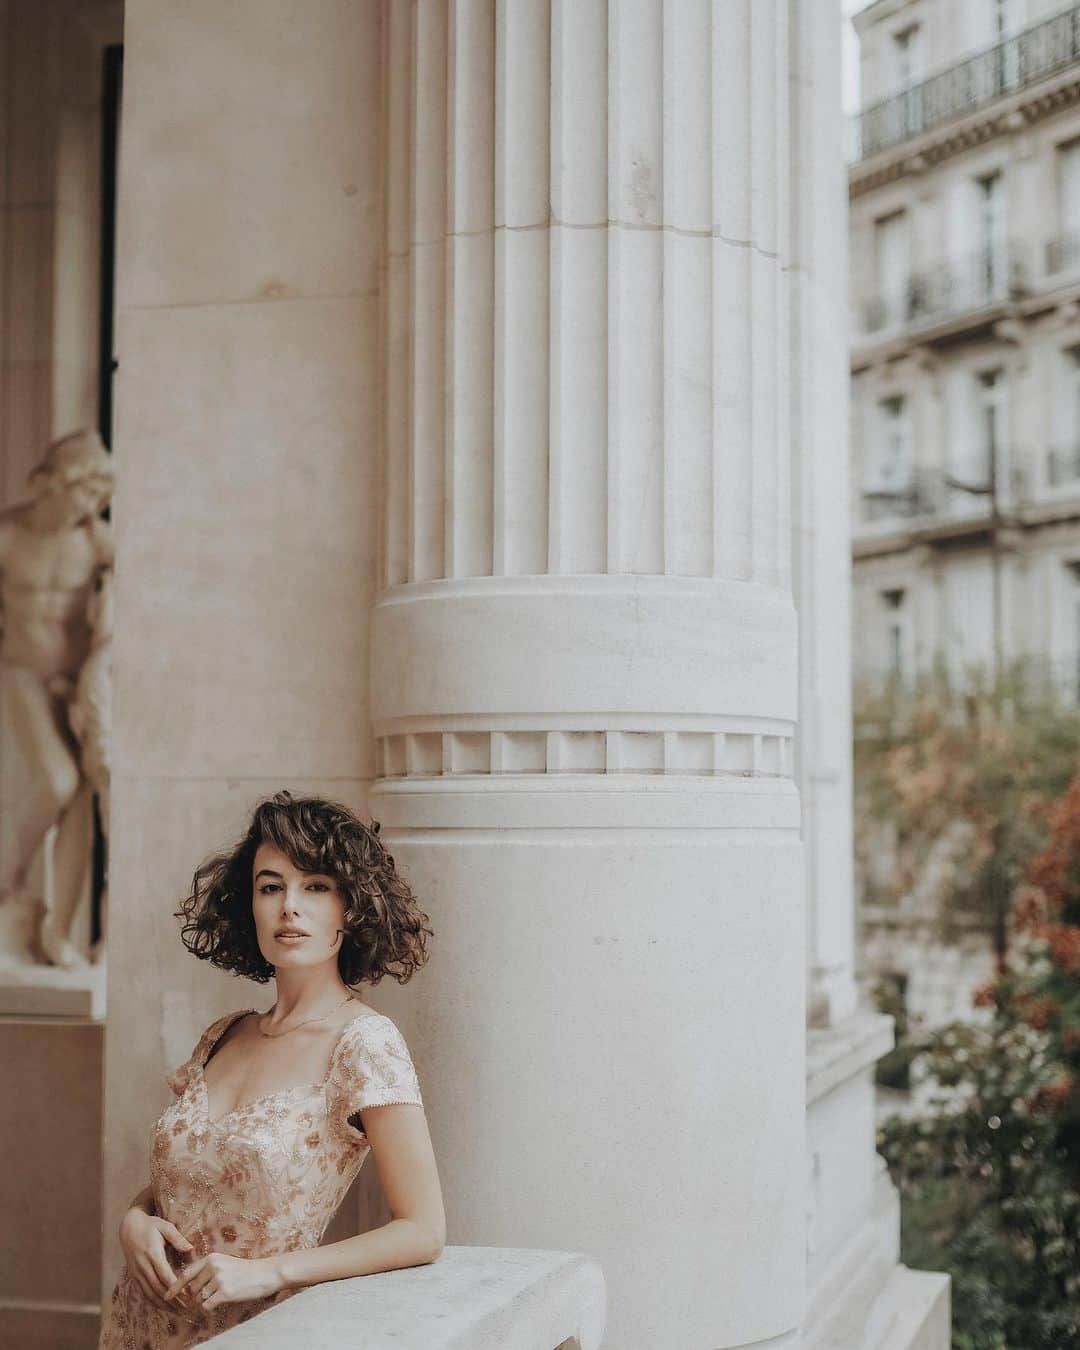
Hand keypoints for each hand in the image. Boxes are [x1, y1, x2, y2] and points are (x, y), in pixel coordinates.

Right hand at [118, 1208, 194, 1314]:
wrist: (129, 1228)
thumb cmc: (151, 1225)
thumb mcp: (165, 1226)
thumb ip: (177, 1238)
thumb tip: (190, 1248)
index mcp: (152, 1253)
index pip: (164, 1274)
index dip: (174, 1286)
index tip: (186, 1294)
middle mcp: (143, 1265)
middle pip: (157, 1287)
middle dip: (172, 1300)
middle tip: (186, 1308)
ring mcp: (137, 1272)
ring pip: (149, 1293)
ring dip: (163, 1304)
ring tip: (178, 1312)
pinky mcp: (134, 1276)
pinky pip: (144, 1292)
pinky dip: (153, 1302)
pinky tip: (164, 1307)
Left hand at [164, 1251, 283, 1312]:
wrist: (265, 1274)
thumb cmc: (245, 1271)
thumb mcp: (224, 1263)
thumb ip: (207, 1270)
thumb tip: (188, 1287)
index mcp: (211, 1258)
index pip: (186, 1273)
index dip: (174, 1287)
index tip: (166, 1296)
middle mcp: (213, 1267)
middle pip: (192, 1289)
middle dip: (197, 1297)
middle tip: (212, 1295)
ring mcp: (218, 1279)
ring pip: (199, 1299)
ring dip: (206, 1302)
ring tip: (222, 1295)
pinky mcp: (224, 1292)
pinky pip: (207, 1306)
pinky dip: (211, 1308)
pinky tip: (222, 1302)